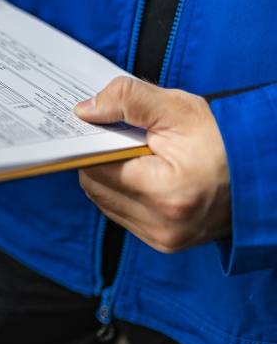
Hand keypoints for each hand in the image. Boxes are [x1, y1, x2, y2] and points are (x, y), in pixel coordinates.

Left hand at [74, 76, 230, 253]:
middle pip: (94, 186)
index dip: (93, 142)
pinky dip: (125, 193)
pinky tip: (147, 175)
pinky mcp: (164, 244)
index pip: (95, 166)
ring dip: (111, 177)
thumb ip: (127, 100)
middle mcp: (162, 226)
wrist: (262, 174)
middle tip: (123, 138)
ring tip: (139, 156)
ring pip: (104, 202)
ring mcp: (163, 239)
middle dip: (101, 159)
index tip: (99, 125)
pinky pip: (122, 214)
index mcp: (166, 194)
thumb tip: (84, 110)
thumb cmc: (225, 140)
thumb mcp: (178, 108)